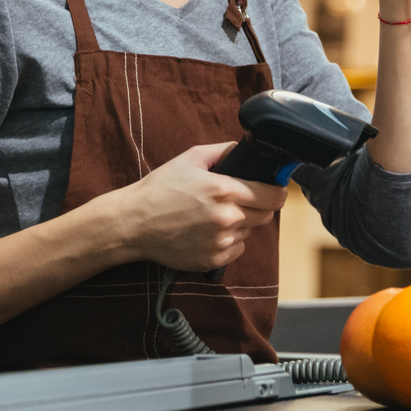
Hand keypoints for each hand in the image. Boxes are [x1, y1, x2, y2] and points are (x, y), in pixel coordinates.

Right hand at [115, 142, 288, 272]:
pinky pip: (236, 249)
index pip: (273, 196)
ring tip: (212, 216)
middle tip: (236, 200)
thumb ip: (223, 151)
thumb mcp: (190, 158)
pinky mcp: (213, 259)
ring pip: (249, 232)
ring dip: (240, 224)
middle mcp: (227, 217)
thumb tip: (246, 151)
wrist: (133, 223)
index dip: (277, 192)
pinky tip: (207, 232)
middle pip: (266, 215)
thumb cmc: (160, 188)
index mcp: (225, 190)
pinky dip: (228, 242)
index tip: (273, 189)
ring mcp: (221, 241)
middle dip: (257, 206)